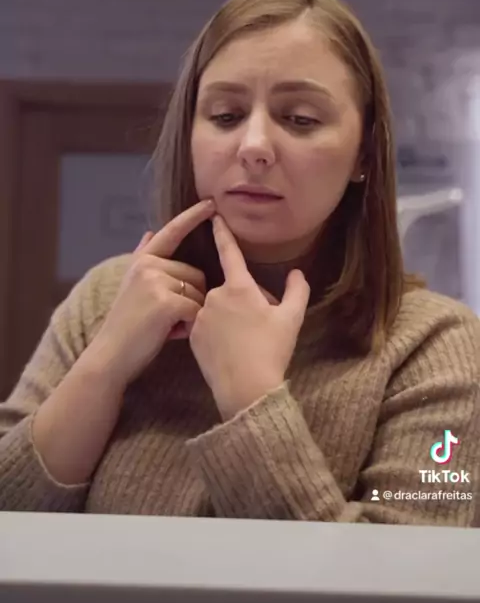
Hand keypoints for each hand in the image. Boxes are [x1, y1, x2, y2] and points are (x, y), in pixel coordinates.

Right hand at [89, 199, 215, 389]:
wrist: (110, 356)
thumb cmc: (126, 325)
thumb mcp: (131, 285)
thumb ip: (142, 258)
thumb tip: (150, 232)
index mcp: (142, 260)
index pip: (172, 232)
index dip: (193, 216)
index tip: (211, 203)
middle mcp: (148, 265)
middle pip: (196, 274)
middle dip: (191, 298)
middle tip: (167, 319)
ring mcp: (156, 282)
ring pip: (199, 293)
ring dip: (191, 313)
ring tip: (167, 327)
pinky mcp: (166, 302)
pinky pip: (197, 310)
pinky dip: (190, 326)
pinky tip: (172, 334)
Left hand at [188, 214, 310, 419]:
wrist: (246, 388)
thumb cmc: (272, 350)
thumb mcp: (291, 319)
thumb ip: (297, 291)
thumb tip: (297, 274)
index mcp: (239, 287)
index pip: (229, 252)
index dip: (223, 232)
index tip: (214, 215)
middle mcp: (215, 295)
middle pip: (231, 289)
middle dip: (244, 299)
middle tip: (262, 323)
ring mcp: (201, 315)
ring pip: (218, 308)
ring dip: (230, 316)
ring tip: (246, 341)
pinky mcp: (192, 335)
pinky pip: (205, 325)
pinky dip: (217, 332)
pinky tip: (229, 350)